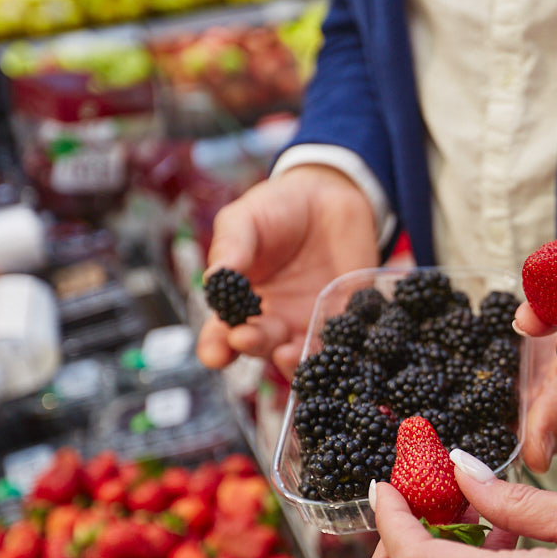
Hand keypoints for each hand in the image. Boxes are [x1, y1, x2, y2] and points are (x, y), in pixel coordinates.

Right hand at [196, 164, 378, 375]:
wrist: (328, 196)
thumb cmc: (276, 209)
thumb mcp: (245, 221)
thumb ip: (230, 247)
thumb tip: (213, 278)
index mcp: (241, 304)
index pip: (221, 336)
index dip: (216, 348)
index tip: (215, 354)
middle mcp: (273, 322)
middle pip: (260, 346)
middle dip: (252, 346)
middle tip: (245, 338)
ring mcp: (308, 323)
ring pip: (299, 355)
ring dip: (292, 361)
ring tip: (285, 352)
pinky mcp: (343, 318)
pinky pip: (340, 342)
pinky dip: (336, 352)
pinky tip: (332, 349)